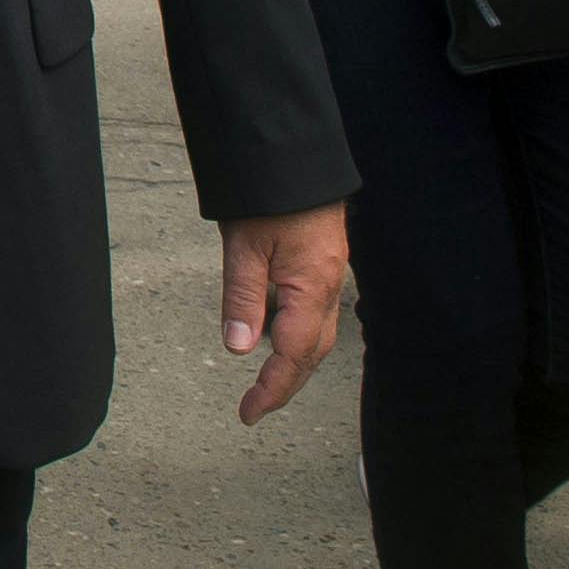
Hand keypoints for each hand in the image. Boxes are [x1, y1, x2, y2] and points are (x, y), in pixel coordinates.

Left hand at [217, 204, 347, 422]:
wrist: (296, 155)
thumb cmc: (269, 195)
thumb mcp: (243, 247)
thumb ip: (242, 298)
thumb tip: (239, 348)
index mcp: (312, 287)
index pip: (294, 355)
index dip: (272, 389)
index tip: (249, 413)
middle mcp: (328, 286)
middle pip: (312, 352)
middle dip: (285, 384)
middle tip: (254, 406)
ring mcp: (329, 275)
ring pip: (317, 334)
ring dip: (293, 361)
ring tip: (263, 380)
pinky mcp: (323, 263)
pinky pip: (315, 312)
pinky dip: (297, 333)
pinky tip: (275, 333)